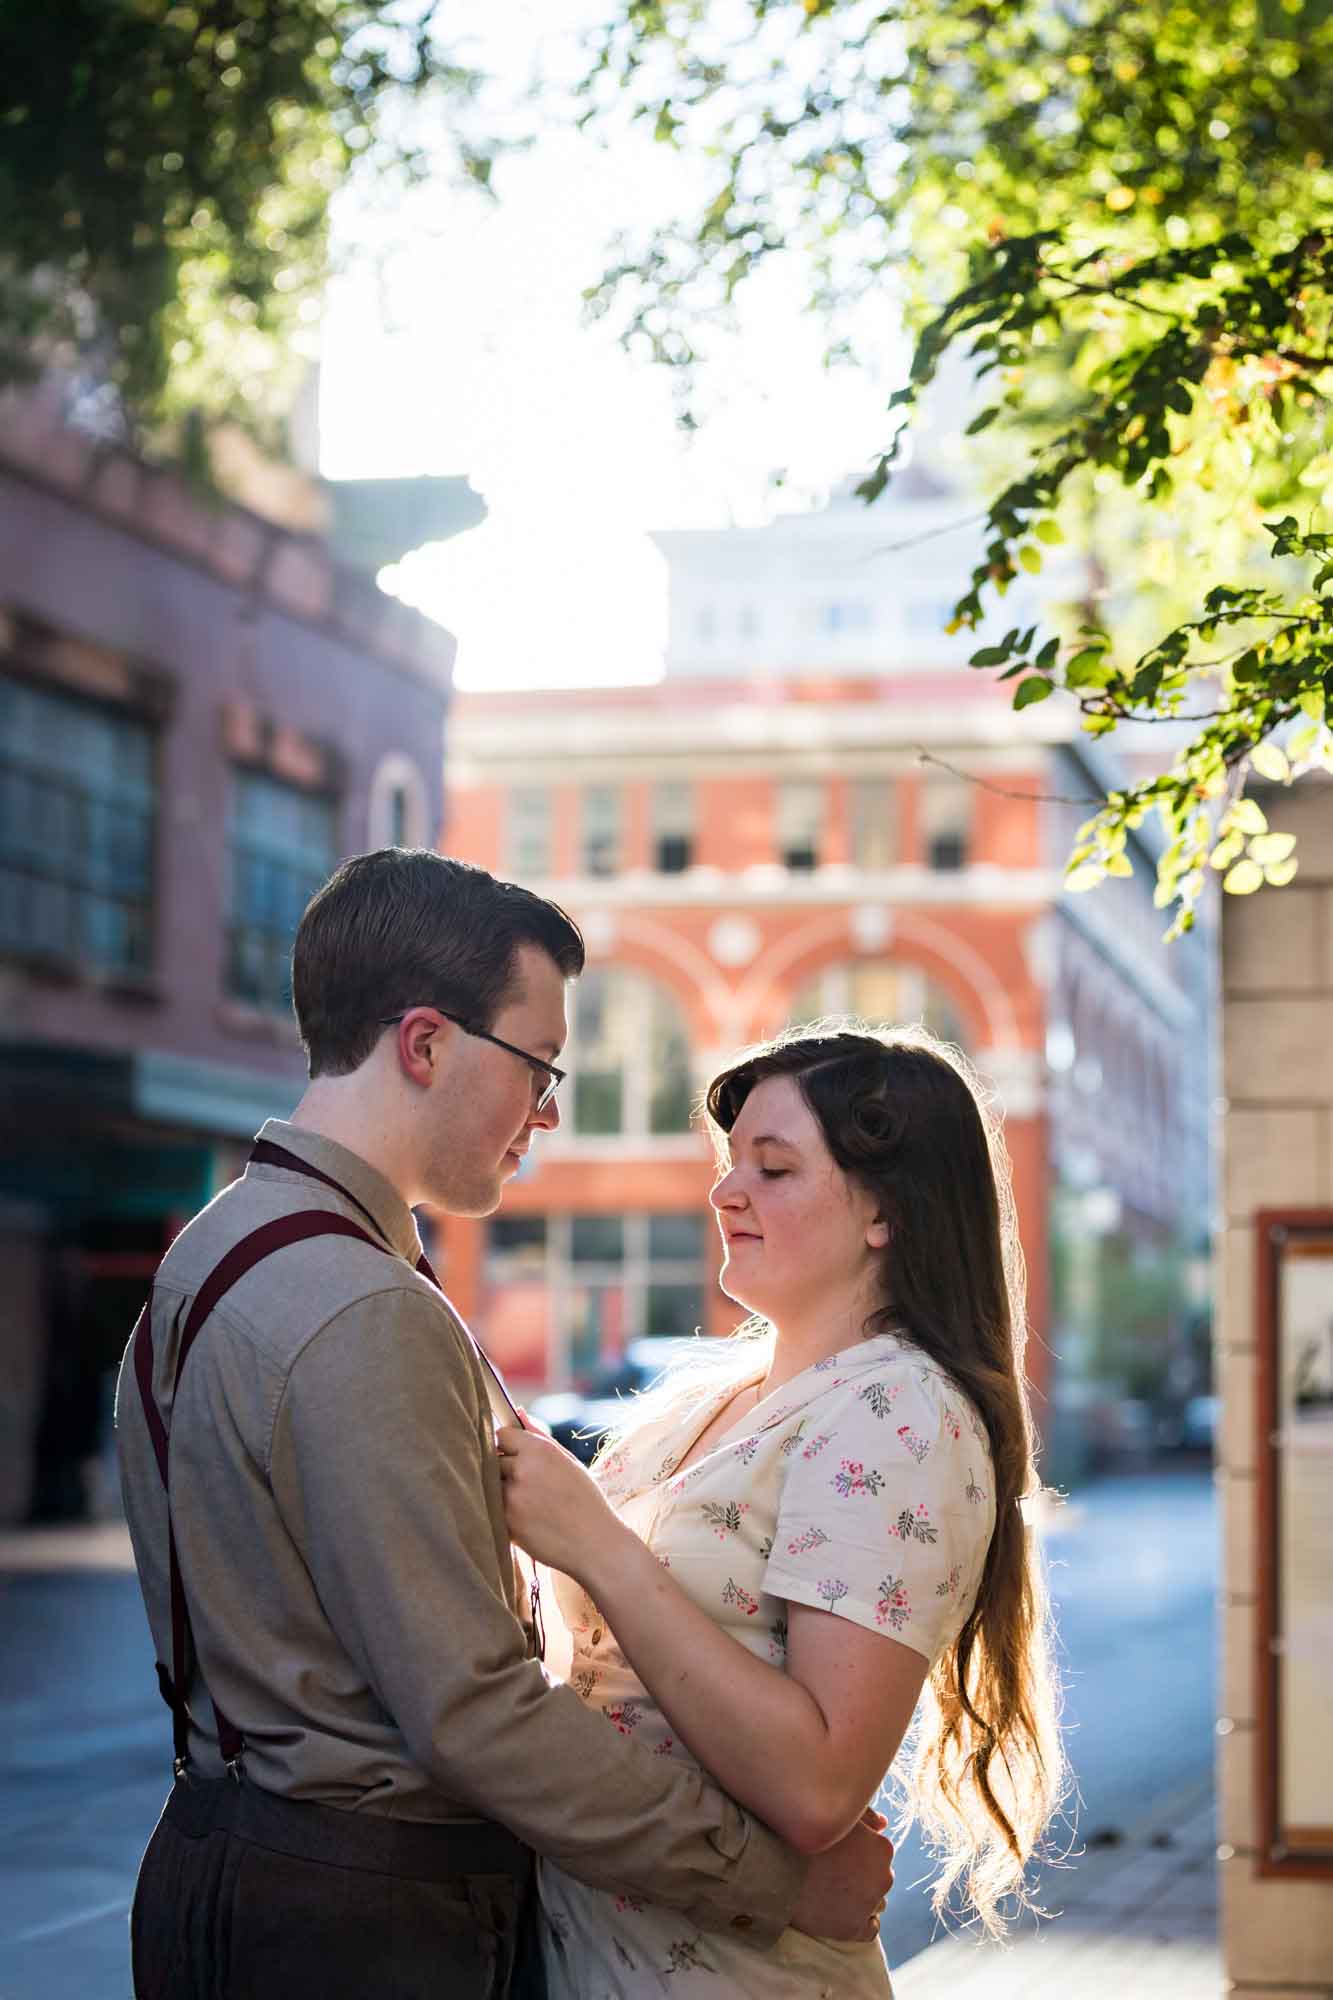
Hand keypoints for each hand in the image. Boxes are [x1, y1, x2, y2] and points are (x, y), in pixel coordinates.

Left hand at [495, 1419, 623, 1579]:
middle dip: (505, 1469)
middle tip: (527, 1484)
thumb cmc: (585, 1500)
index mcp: (540, 1450)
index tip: (516, 1455)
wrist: (595, 1544)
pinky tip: (529, 1519)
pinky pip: (494, 1509)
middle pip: (492, 1459)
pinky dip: (505, 1512)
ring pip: (491, 1485)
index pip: (502, 1434)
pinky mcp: (506, 1523)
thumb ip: (540, 1436)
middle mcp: (522, 1470)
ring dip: (503, 1491)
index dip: (508, 1445)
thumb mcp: (569, 1462)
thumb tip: (518, 1412)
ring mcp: (511, 1497)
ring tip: (530, 1503)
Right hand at [788, 1817, 893, 1942]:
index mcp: (882, 1848)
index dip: (860, 1854)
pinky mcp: (854, 1928)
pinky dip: (860, 1922)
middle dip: (862, 1877)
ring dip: (860, 1898)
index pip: (880, 1855)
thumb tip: (883, 1825)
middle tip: (834, 1873)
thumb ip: (866, 1815)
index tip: (840, 1855)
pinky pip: (869, 1929)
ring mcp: (868, 1904)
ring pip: (875, 1903)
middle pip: (878, 1879)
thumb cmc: (807, 1834)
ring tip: (833, 1891)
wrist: (776, 1866)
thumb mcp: (837, 1815)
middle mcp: (883, 1877)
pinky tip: (842, 1912)